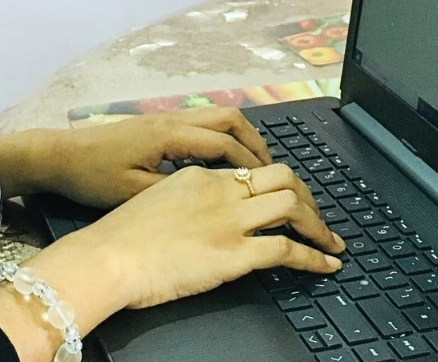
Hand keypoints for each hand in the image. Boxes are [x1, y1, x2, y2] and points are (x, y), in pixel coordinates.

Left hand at [0, 108, 274, 207]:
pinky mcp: (155, 124)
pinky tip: (221, 161)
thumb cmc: (93, 177)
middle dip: (254, 142)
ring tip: (254, 164)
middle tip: (271, 169)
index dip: (250, 164)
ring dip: (239, 135)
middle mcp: (172, 120)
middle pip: (228, 119)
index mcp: (170, 135)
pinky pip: (201, 122)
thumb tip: (215, 197)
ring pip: (215, 116)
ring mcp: (164, 118)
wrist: (60, 156)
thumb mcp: (135, 192)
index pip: (224, 144)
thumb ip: (176, 192)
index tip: (270, 184)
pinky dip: (221, 136)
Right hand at [0, 162, 344, 361]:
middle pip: (283, 177)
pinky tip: (326, 266)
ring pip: (293, 206)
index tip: (290, 198)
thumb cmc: (118, 236)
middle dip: (309, 198)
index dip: (280, 184)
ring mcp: (230, 220)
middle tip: (318, 219)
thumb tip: (199, 213)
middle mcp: (221, 190)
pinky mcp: (234, 253)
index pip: (253, 170)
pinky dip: (314, 258)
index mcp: (201, 176)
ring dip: (319, 226)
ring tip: (331, 242)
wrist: (106, 257)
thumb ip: (183, 200)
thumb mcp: (152, 200)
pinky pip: (288, 251)